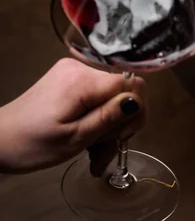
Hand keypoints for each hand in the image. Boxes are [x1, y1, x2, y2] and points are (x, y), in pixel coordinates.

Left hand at [0, 58, 146, 172]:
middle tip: (104, 151)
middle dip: (120, 124)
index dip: (136, 110)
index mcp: (82, 81)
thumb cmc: (32, 144)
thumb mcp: (75, 138)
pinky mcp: (71, 79)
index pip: (132, 84)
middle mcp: (81, 68)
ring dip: (109, 127)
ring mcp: (75, 72)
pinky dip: (99, 119)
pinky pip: (99, 97)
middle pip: (124, 91)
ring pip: (113, 97)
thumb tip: (136, 101)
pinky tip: (89, 137)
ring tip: (94, 152)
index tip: (121, 136)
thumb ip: (109, 118)